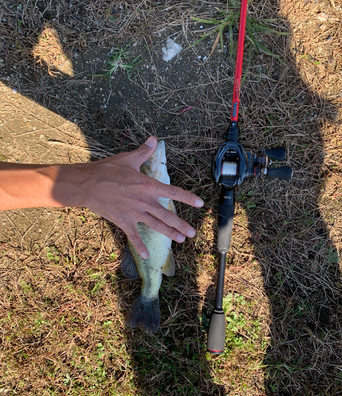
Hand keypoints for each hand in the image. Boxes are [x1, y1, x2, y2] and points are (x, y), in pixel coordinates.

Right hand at [75, 136, 203, 258]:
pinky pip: (134, 236)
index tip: (200, 203)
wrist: (87, 184)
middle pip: (168, 215)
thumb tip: (153, 139)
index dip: (188, 198)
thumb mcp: (128, 159)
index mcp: (148, 186)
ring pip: (157, 226)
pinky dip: (141, 247)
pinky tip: (147, 255)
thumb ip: (143, 151)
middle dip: (182, 225)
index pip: (173, 192)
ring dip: (170, 233)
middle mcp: (145, 201)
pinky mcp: (124, 221)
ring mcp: (135, 213)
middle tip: (192, 232)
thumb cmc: (107, 170)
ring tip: (181, 240)